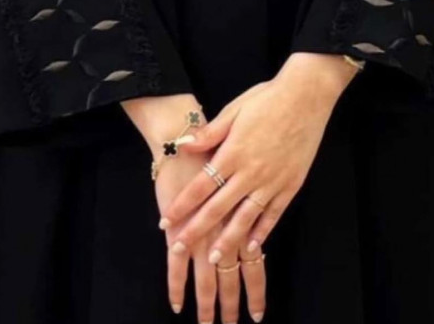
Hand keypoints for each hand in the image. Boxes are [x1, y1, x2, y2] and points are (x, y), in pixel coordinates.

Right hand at [156, 148, 266, 323]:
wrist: (183, 128)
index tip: (257, 312)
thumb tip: (254, 213)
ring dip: (208, 301)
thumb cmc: (214, 145)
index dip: (256, 289)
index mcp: (244, 214)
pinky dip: (176, 283)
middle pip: (232, 274)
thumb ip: (251, 196)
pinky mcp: (178, 225)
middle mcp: (226, 225)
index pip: (253, 262)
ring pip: (208, 274)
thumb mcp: (250, 165)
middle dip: (232, 303)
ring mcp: (201, 228)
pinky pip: (176, 263)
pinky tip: (177, 302)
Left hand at [158, 53, 357, 265]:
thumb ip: (210, 133)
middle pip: (218, 208)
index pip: (201, 185)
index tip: (166, 221)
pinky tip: (253, 247)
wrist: (306, 96)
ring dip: (229, 240)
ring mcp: (272, 181)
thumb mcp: (234, 110)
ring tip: (214, 259)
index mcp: (233, 152)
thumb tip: (183, 145)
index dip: (182, 205)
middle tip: (179, 249)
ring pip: (246, 218)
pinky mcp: (291, 185)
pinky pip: (274, 214)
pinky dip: (263, 232)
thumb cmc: (267, 99)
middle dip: (197, 230)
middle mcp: (251, 172)